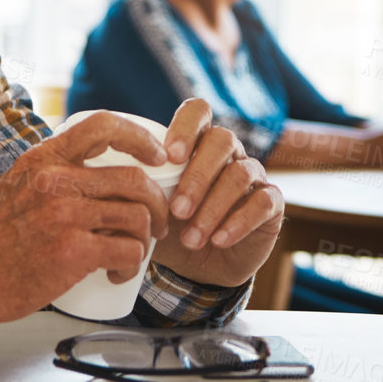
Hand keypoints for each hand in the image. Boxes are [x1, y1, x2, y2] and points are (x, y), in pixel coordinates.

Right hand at [0, 111, 174, 338]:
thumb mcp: (14, 186)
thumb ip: (50, 176)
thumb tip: (92, 177)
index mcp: (43, 159)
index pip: (103, 126)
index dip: (140, 138)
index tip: (159, 157)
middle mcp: (55, 180)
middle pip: (134, 179)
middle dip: (157, 204)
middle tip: (157, 224)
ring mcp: (64, 215)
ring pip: (138, 217)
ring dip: (145, 241)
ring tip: (131, 256)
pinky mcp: (72, 251)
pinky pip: (128, 250)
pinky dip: (132, 265)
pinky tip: (116, 274)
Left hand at [151, 99, 284, 287]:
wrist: (201, 269)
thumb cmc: (171, 231)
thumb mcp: (149, 212)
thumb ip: (135, 194)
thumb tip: (111, 189)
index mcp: (197, 144)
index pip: (198, 112)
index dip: (186, 127)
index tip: (169, 158)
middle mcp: (229, 153)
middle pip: (222, 140)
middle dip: (197, 176)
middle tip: (177, 210)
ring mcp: (253, 175)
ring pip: (241, 173)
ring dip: (213, 206)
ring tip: (192, 239)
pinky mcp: (270, 203)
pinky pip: (262, 201)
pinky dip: (239, 222)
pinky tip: (218, 240)